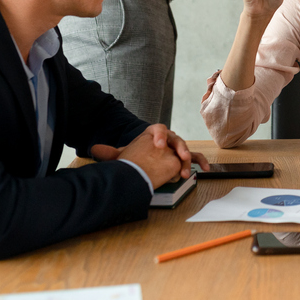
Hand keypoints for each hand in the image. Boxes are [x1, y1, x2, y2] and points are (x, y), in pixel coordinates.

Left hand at [90, 124, 205, 188]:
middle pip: (176, 139)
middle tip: (179, 157)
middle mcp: (167, 139)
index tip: (157, 145)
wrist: (144, 159)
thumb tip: (95, 150)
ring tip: (186, 170)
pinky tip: (205, 169)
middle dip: (179, 148)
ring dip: (188, 158)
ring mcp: (176, 148)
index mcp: (154, 134)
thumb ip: (110, 153)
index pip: (158, 129)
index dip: (159, 135)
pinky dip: (201, 162)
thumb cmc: (136, 156)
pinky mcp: (183, 158)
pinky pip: (195, 157)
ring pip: (185, 149)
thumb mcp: (123, 155)